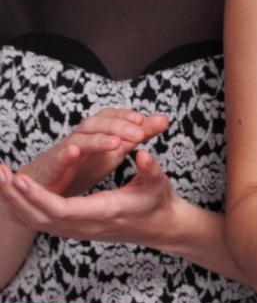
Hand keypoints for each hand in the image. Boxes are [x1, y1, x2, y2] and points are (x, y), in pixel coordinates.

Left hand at [0, 150, 186, 244]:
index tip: (21, 179)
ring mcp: (79, 229)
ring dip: (13, 201)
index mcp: (104, 212)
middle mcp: (87, 225)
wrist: (161, 227)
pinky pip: (41, 222)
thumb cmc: (158, 203)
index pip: (63, 210)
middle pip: (41, 217)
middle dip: (15, 196)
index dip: (39, 196)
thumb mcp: (158, 184)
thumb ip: (151, 170)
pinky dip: (21, 209)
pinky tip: (8, 194)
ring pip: (36, 222)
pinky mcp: (74, 228)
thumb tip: (144, 154)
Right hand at [20, 108, 169, 196]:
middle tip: (140, 132)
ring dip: (97, 139)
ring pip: (79, 140)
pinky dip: (65, 154)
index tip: (144, 120)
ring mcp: (64, 151)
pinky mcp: (52, 168)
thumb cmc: (82, 165)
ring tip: (116, 143)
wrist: (46, 185)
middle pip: (96, 124)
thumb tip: (164, 119)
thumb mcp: (114, 151)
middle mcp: (80, 138)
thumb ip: (137, 135)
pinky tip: (74, 152)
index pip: (110, 117)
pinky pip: (57, 159)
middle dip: (118, 126)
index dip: (126, 116)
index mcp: (96, 134)